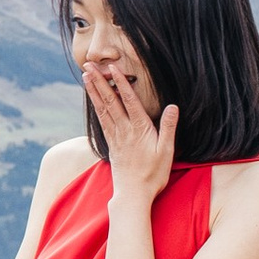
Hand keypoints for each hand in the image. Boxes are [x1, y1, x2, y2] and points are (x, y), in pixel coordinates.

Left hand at [86, 57, 177, 203]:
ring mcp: (115, 136)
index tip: (113, 67)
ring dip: (94, 91)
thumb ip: (169, 128)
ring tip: (86, 76)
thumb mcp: (167, 151)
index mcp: (139, 128)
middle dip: (99, 81)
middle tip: (88, 64)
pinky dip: (96, 106)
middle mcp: (124, 130)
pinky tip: (93, 99)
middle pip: (110, 100)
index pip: (128, 100)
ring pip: (102, 108)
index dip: (120, 82)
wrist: (134, 194)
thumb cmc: (153, 174)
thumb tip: (173, 106)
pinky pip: (101, 120)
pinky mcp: (111, 144)